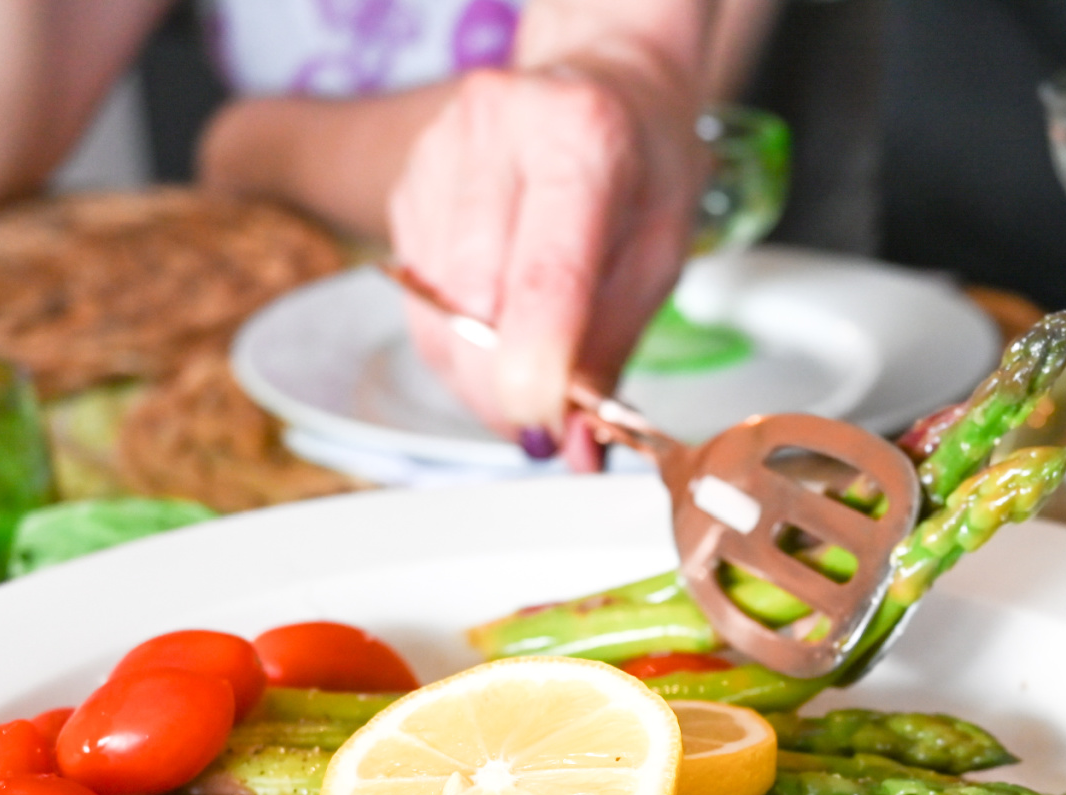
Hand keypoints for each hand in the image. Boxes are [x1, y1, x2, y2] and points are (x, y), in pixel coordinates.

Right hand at [388, 61, 705, 468]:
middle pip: (471, 305)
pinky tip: (496, 330)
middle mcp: (495, 132)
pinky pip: (417, 303)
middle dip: (504, 391)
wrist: (603, 80)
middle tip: (544, 423)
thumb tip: (572, 444)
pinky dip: (455, 343)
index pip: (542, 276)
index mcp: (578, 136)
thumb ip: (611, 351)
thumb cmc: (641, 159)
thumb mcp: (660, 253)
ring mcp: (436, 155)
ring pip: (434, 316)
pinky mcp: (405, 187)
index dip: (536, 367)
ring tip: (528, 376)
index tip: (545, 423)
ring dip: (477, 377)